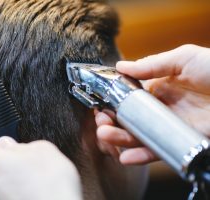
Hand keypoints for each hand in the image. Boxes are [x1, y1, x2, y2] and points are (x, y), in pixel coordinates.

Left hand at [0, 137, 81, 199]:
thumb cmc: (54, 184)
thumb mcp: (43, 150)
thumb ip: (21, 145)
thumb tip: (8, 145)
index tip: (0, 145)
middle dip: (5, 164)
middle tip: (25, 161)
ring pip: (0, 187)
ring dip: (13, 181)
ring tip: (36, 180)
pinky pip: (8, 198)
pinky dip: (18, 194)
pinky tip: (36, 192)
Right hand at [96, 44, 209, 164]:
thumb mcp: (184, 58)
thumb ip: (151, 64)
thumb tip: (121, 66)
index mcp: (159, 87)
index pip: (129, 97)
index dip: (113, 102)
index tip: (101, 106)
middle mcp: (161, 108)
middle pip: (130, 119)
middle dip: (112, 123)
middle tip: (101, 125)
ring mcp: (169, 125)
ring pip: (138, 136)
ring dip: (120, 139)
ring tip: (106, 137)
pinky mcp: (180, 141)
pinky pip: (157, 150)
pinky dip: (141, 155)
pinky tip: (126, 156)